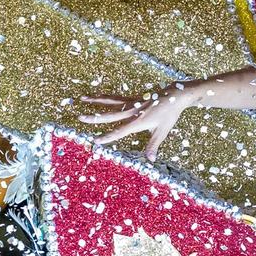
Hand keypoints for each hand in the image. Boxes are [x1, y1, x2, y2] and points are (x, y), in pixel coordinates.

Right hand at [75, 87, 194, 160]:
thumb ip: (153, 145)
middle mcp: (132, 111)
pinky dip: (105, 97)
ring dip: (95, 100)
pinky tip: (96, 96)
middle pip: (110, 114)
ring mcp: (132, 102)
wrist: (175, 95)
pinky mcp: (133, 97)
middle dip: (94, 117)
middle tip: (80, 117)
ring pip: (110, 101)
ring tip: (82, 98)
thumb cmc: (169, 114)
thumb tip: (150, 160)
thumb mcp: (162, 131)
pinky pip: (116, 97)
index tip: (95, 140)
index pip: (120, 131)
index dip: (107, 137)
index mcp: (138, 121)